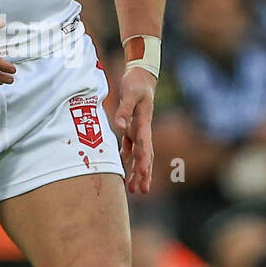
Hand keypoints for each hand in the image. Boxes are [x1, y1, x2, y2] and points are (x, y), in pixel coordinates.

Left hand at [115, 68, 155, 193]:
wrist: (142, 76)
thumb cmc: (136, 83)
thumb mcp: (130, 93)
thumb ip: (124, 109)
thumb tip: (119, 125)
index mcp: (144, 123)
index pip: (145, 145)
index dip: (145, 160)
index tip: (143, 173)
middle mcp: (143, 130)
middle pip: (145, 156)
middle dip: (144, 174)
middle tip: (143, 191)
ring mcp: (138, 130)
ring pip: (139, 155)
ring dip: (137, 171)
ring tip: (135, 189)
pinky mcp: (132, 128)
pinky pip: (130, 148)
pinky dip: (127, 159)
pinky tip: (124, 171)